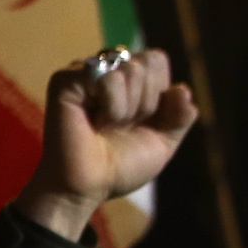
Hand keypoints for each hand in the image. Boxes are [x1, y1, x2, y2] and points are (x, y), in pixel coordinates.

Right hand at [17, 49, 197, 240]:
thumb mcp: (163, 143)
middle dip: (144, 103)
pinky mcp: (65, 81)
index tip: (140, 121)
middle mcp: (106, 69)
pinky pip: (108, 79)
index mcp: (127, 78)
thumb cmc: (119, 167)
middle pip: (147, 61)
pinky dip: (111, 107)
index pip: (157, 60)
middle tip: (119, 126)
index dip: (158, 94)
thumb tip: (182, 89)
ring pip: (130, 70)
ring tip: (105, 126)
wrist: (89, 187)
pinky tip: (93, 122)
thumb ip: (181, 116)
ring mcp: (84, 72)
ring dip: (127, 110)